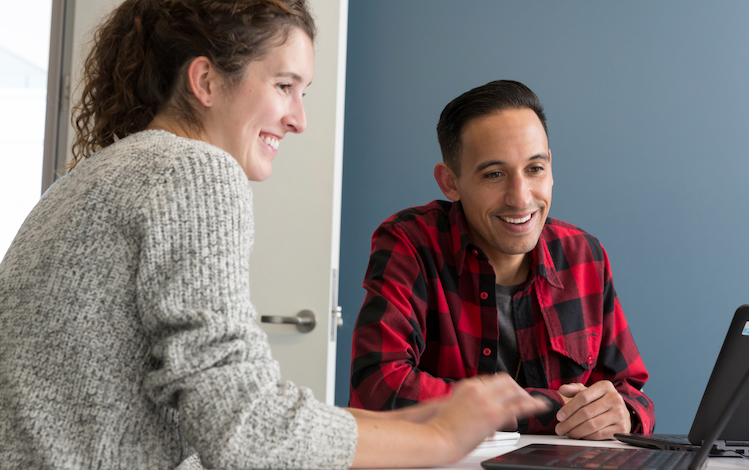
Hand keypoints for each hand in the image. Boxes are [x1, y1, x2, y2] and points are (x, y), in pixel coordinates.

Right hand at [428, 373, 548, 460]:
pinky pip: (520, 406)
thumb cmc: (440, 428)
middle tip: (524, 399)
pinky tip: (542, 406)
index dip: (505, 388)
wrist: (435, 437)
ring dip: (527, 397)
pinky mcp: (494, 414)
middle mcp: (479, 389)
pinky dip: (534, 404)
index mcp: (468, 386)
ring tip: (535, 404)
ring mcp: (487, 400)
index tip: (511, 395)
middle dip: (517, 389)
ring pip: (515, 391)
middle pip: (506, 381)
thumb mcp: (454, 409)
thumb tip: (484, 419)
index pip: (494, 379)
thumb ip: (471, 408)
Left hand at [555, 381, 630, 439]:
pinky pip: (599, 435)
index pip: (583, 397)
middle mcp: (615, 398)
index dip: (568, 408)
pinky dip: (587, 437)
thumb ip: (575, 390)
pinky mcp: (622, 428)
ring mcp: (620, 413)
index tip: (559, 416)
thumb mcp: (589, 392)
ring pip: (592, 425)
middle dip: (569, 423)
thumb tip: (562, 389)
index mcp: (605, 386)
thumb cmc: (601, 401)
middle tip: (560, 429)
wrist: (622, 412)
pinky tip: (580, 436)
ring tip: (568, 433)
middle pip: (586, 412)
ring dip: (576, 432)